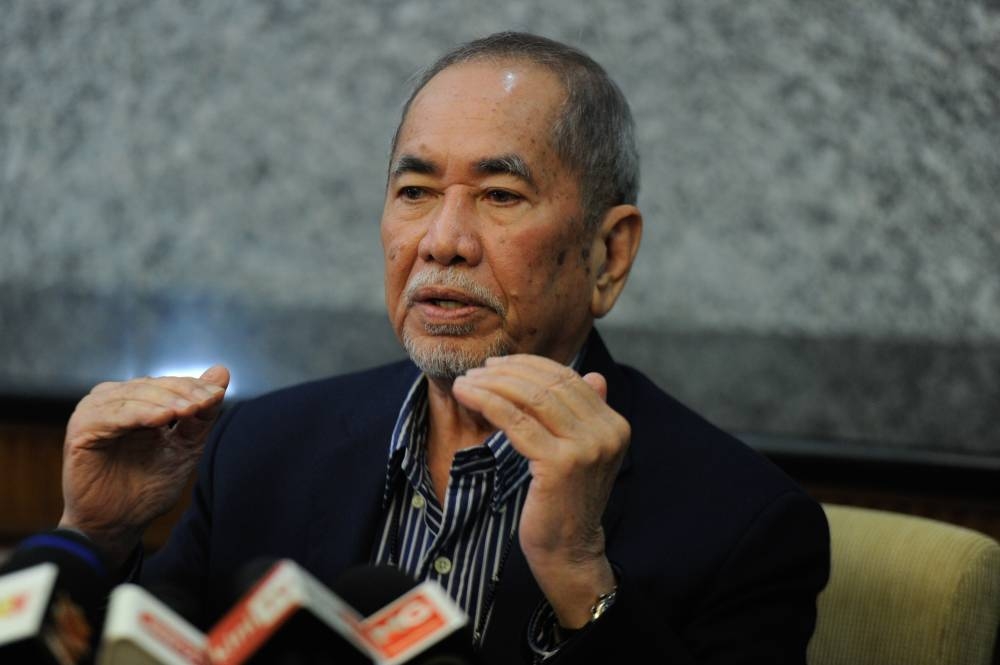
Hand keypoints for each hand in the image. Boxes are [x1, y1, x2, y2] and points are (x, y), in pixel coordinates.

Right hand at [59, 365, 229, 567]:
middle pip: (152, 386)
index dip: (194, 387)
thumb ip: (202, 413)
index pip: (169, 384)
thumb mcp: (185, 447)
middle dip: (182, 392)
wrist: (119, 525)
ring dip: (163, 401)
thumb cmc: (148, 487)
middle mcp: (113, 402)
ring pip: (133, 395)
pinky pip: (110, 416)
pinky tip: (161, 418)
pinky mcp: (81, 431)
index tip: (218, 395)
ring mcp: (94, 414)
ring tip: (188, 410)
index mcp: (137, 402)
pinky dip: (137, 414)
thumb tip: (222, 371)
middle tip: (206, 401)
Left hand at [452, 355, 627, 626]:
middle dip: (507, 371)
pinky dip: (486, 402)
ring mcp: (586, 448)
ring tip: (466, 382)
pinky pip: (515, 421)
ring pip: (530, 398)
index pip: (568, 378)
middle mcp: (607, 432)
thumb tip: (594, 375)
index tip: (498, 364)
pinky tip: (466, 396)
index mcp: (614, 424)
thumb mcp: (582, 453)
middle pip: (548, 383)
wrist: (569, 551)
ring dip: (491, 384)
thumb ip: (586, 415)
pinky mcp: (560, 464)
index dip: (529, 366)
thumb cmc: (566, 502)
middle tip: (477, 370)